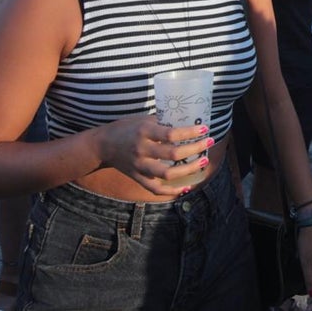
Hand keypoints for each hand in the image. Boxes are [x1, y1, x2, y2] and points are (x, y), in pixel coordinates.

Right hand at [95, 116, 212, 195]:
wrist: (102, 145)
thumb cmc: (126, 128)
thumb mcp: (143, 120)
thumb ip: (162, 123)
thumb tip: (188, 120)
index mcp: (144, 132)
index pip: (171, 134)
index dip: (190, 132)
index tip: (205, 129)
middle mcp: (142, 149)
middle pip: (173, 154)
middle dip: (195, 149)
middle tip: (209, 143)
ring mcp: (139, 166)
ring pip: (167, 174)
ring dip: (188, 170)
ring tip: (202, 163)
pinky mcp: (137, 177)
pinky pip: (155, 188)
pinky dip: (170, 191)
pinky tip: (185, 188)